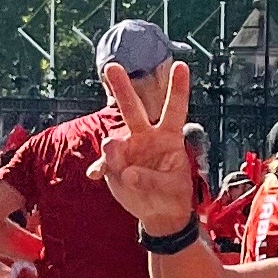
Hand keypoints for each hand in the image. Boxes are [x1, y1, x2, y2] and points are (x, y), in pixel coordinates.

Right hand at [90, 61, 195, 230]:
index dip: (178, 88)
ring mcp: (128, 150)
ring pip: (115, 142)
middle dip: (122, 87)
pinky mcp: (114, 167)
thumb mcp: (171, 188)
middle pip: (133, 109)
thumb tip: (128, 173)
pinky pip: (103, 164)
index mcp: (169, 136)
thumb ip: (152, 179)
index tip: (181, 65)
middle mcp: (146, 137)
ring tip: (122, 168)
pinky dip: (100, 168)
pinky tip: (95, 174)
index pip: (174, 108)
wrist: (158, 212)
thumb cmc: (171, 193)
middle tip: (111, 66)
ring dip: (114, 151)